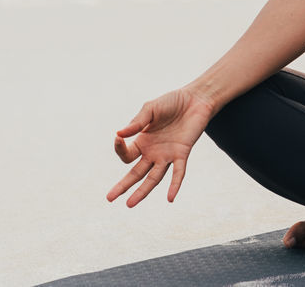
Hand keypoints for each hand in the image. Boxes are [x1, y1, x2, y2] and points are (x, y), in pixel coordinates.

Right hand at [106, 88, 216, 207]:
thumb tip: (118, 134)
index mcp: (142, 142)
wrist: (195, 99)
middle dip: (123, 186)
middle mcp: (153, 153)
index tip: (118, 138)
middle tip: (109, 198)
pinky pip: (178, 173)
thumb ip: (137, 122)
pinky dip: (174, 185)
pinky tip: (170, 198)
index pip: (127, 155)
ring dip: (142, 191)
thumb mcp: (150, 109)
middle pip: (136, 173)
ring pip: (153, 178)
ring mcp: (167, 155)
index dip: (120, 149)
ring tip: (129, 204)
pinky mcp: (182, 154)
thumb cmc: (171, 102)